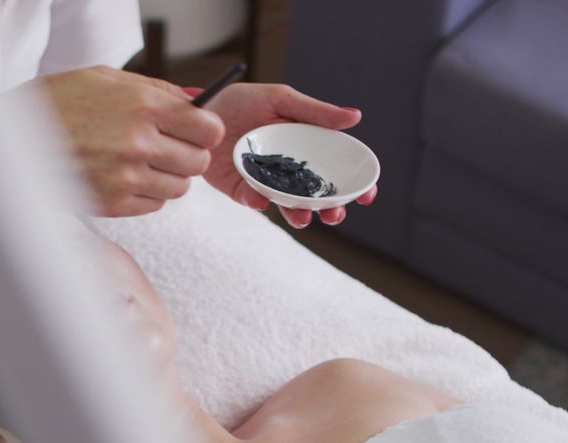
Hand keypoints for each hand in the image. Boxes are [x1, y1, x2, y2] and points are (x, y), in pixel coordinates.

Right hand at [34, 66, 224, 216]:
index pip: (207, 129)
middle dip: (188, 154)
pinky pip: (154, 204)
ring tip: (141, 162)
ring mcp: (126, 176)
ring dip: (168, 176)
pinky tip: (125, 177)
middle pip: (197, 161)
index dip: (206, 130)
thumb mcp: (107, 79)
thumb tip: (197, 103)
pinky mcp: (112, 203)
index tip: (198, 130)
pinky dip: (146, 194)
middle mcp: (138, 143)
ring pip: (179, 187)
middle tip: (169, 147)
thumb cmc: (57, 103)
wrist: (12, 137)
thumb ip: (158, 91)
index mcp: (143, 106)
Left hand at [200, 84, 377, 227]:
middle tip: (336, 214)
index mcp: (304, 146)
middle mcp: (288, 168)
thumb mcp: (280, 100)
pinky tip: (260, 198)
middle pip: (317, 195)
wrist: (199, 112)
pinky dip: (258, 201)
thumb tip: (355, 117)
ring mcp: (265, 181)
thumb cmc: (241, 101)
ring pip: (289, 206)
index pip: (335, 167)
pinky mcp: (239, 189)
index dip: (354, 183)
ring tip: (305, 217)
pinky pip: (253, 200)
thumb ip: (315, 112)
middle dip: (330, 209)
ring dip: (300, 215)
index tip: (367, 194)